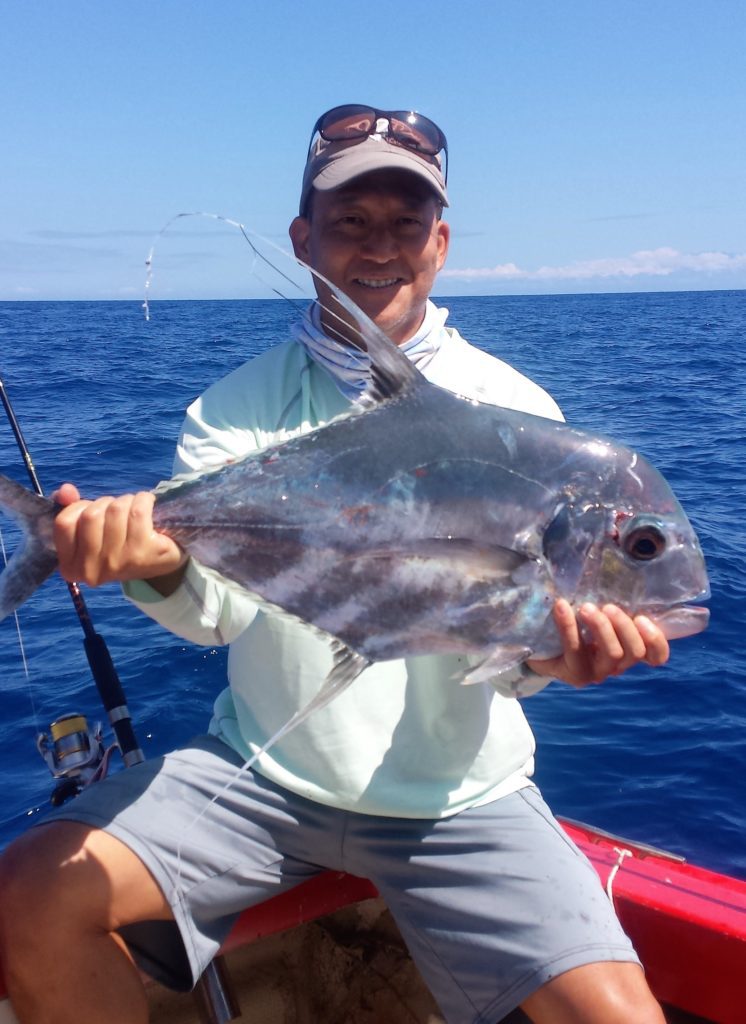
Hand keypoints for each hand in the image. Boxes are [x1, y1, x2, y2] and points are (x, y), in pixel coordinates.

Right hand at [52, 483, 186, 586]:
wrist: (159, 560)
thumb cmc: (118, 542)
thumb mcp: (90, 530)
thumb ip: (71, 509)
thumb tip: (66, 490)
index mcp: (71, 567)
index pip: (64, 523)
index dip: (79, 507)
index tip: (94, 510)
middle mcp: (91, 570)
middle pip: (91, 515)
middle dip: (105, 503)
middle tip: (117, 510)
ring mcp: (118, 563)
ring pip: (115, 510)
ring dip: (125, 500)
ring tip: (132, 508)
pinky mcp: (143, 553)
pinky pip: (138, 511)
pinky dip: (143, 500)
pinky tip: (147, 505)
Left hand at [527, 598, 669, 687]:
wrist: (539, 646)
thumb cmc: (574, 620)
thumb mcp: (597, 609)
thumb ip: (611, 598)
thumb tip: (615, 556)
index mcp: (628, 649)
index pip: (656, 656)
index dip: (656, 640)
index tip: (643, 618)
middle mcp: (617, 664)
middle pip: (635, 652)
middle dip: (625, 626)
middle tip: (608, 607)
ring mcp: (597, 671)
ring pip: (613, 654)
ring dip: (602, 627)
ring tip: (586, 608)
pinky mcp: (575, 673)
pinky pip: (576, 651)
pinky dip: (569, 626)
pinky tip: (561, 607)